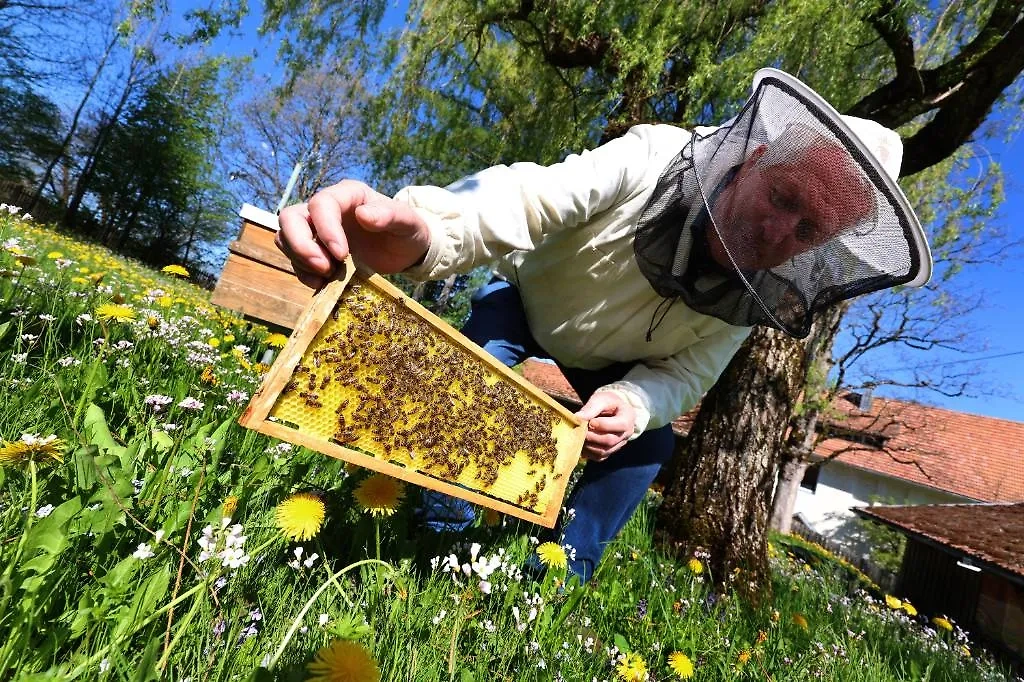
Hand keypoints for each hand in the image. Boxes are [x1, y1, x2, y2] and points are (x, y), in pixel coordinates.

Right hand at [276, 180, 430, 287]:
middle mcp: (326, 209)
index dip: (325, 229)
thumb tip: (362, 215)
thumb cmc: (407, 231)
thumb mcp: (407, 222)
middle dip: (301, 245)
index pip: (321, 204)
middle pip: (290, 218)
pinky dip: (303, 273)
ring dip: (300, 260)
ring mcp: (317, 230)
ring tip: (327, 276)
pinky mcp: (315, 251)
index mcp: (347, 194)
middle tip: (324, 268)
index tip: (341, 254)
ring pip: (286, 238)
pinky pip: (295, 259)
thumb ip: (389, 215)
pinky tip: (323, 284)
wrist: (406, 251)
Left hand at [575, 391, 635, 461]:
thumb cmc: (607, 402)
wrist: (611, 409)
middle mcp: (627, 433)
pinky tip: (581, 443)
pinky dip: (588, 452)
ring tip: (579, 436)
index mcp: (628, 417)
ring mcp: (619, 444)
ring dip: (589, 445)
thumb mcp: (601, 399)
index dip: (604, 425)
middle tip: (580, 430)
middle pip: (610, 440)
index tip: (590, 422)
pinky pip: (599, 457)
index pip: (621, 425)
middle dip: (593, 436)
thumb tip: (577, 418)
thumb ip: (591, 407)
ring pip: (604, 451)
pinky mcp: (610, 451)